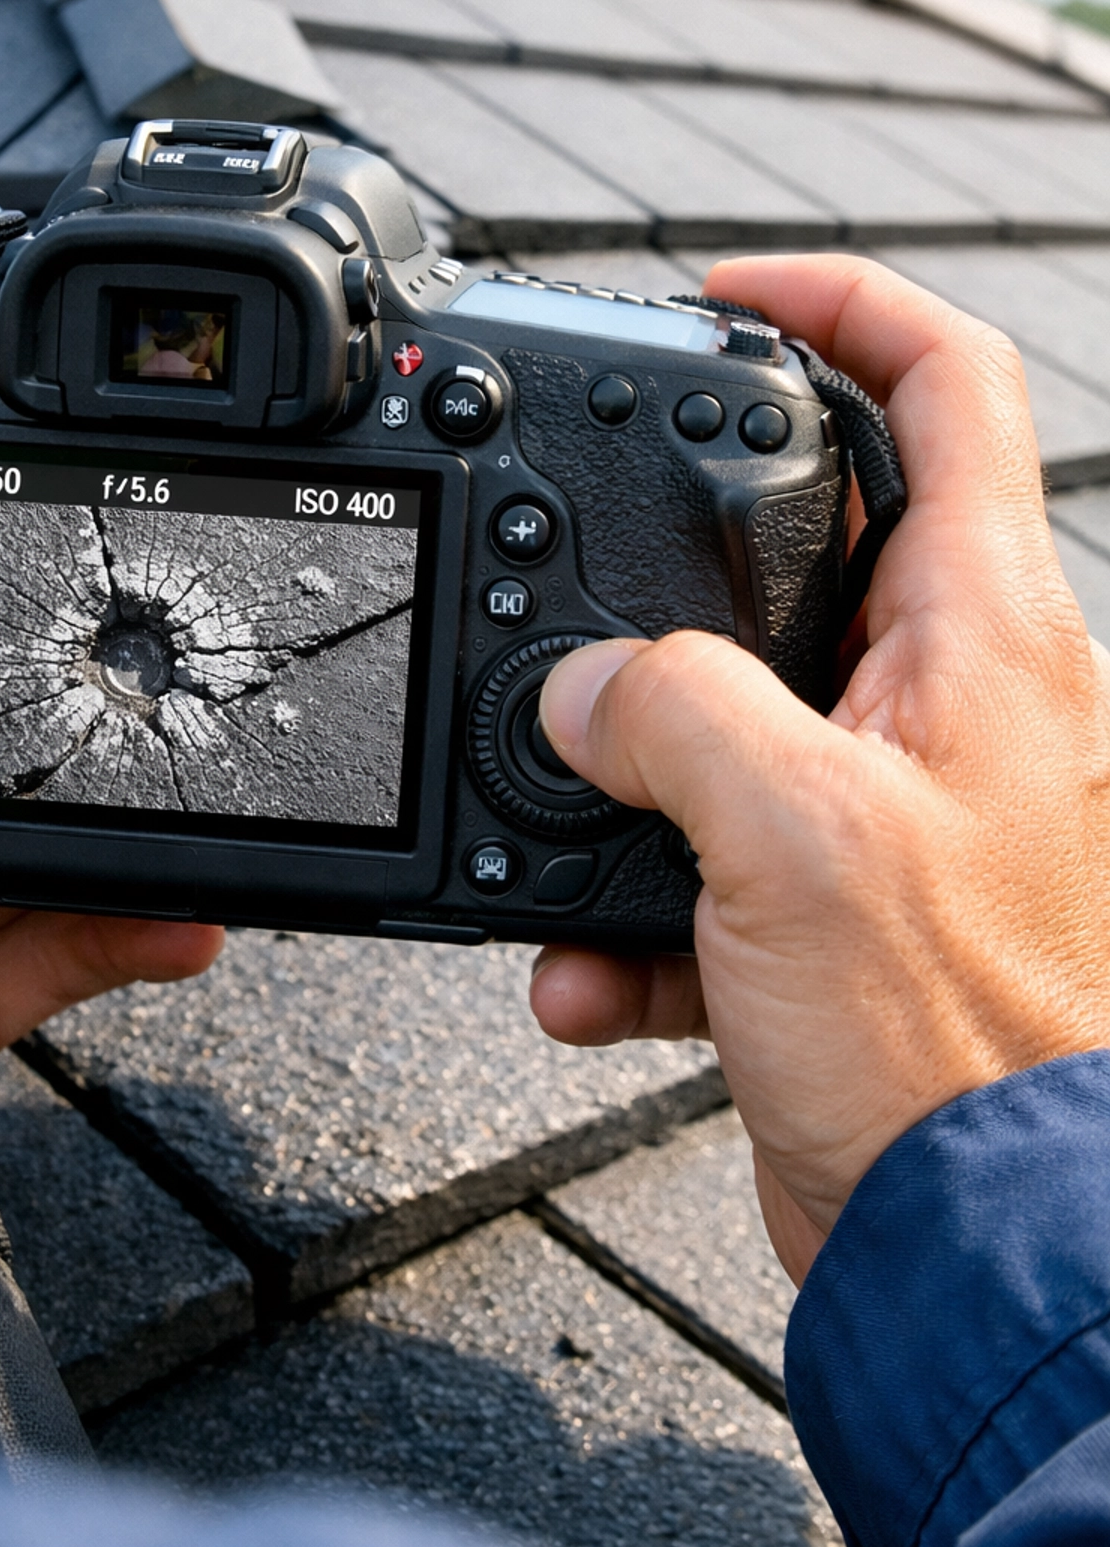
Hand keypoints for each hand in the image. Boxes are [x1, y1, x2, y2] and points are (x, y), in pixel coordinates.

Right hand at [529, 254, 1109, 1282]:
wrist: (975, 1256)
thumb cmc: (956, 1048)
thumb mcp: (789, 834)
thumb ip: (669, 710)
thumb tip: (587, 685)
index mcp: (987, 636)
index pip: (946, 386)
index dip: (838, 301)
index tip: (728, 290)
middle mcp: (954, 704)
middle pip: (815, 547)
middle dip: (681, 562)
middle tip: (584, 561)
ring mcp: (895, 810)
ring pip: (733, 719)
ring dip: (629, 779)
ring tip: (558, 832)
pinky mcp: (835, 918)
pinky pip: (708, 868)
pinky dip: (631, 916)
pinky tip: (589, 979)